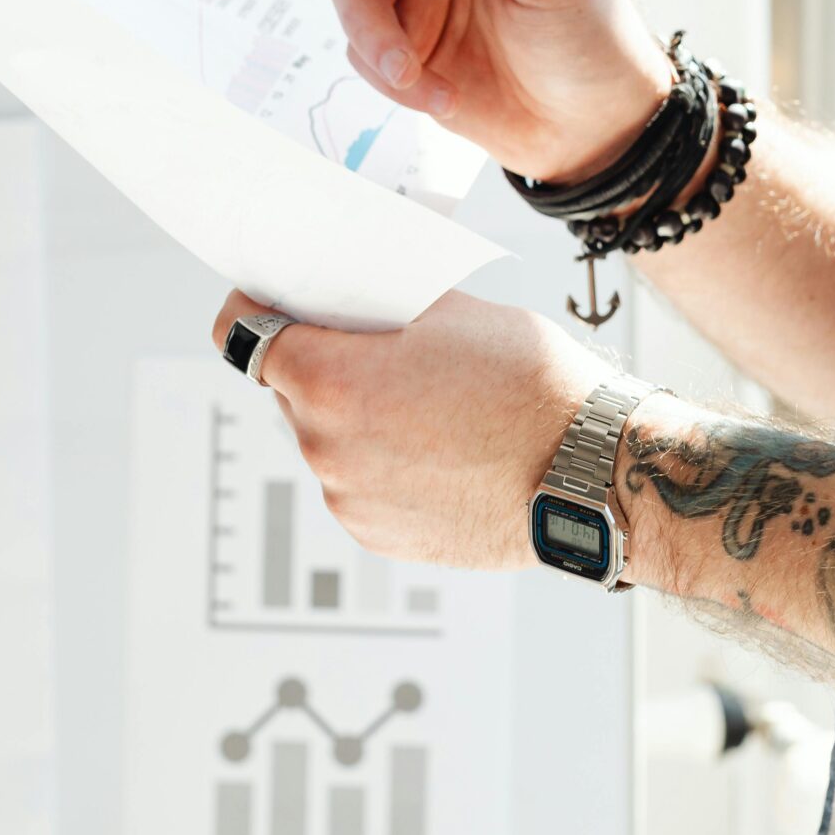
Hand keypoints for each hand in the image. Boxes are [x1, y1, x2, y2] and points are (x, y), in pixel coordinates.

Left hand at [210, 288, 608, 570]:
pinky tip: (440, 453)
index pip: (243, 335)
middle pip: (291, 389)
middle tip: (382, 355)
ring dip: (357, 421)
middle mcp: (324, 446)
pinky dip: (384, 466)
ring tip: (428, 411)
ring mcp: (349, 498)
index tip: (272, 304)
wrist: (591, 473)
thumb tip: (350, 299)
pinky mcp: (377, 535)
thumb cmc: (531, 386)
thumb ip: (381, 303)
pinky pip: (360, 486)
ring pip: (328, 440)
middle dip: (324, 367)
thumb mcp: (451, 310)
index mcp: (330, 382)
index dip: (255, 310)